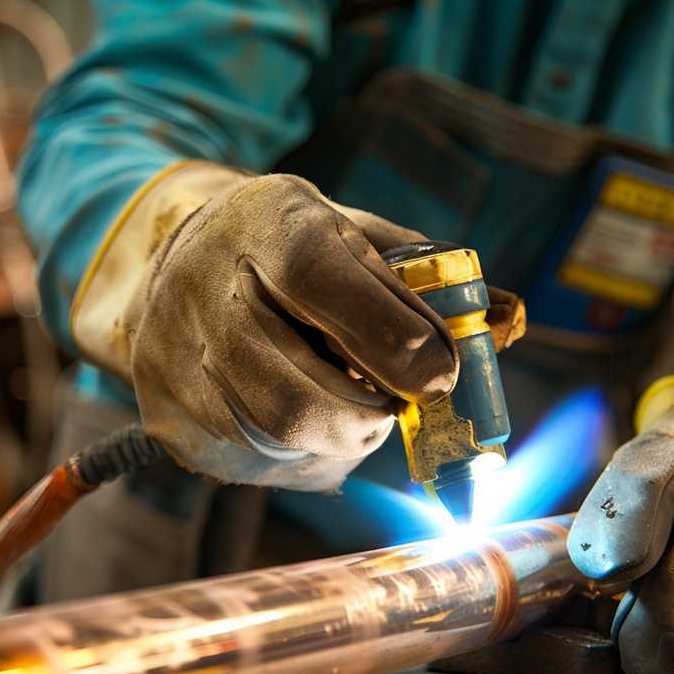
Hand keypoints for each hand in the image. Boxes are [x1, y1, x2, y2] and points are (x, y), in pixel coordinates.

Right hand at [128, 173, 461, 489]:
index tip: (439, 373)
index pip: (317, 276)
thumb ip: (425, 275)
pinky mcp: (164, 407)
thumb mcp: (352, 234)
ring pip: (273, 432)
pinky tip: (310, 412)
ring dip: (338, 435)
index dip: (386, 332)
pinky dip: (299, 444)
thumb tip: (509, 321)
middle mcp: (202, 285)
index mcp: (263, 222)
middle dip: (366, 415)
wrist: (175, 262)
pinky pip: (249, 451)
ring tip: (356, 406)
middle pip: (291, 388)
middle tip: (400, 405)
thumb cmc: (291, 250)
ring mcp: (173, 353)